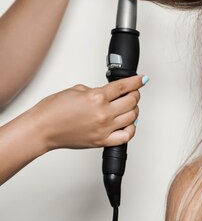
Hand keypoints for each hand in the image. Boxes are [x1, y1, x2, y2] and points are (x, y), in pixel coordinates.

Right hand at [28, 74, 145, 150]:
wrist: (41, 129)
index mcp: (96, 97)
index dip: (136, 81)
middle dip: (135, 94)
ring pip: (132, 117)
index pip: (124, 86)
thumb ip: (96, 90)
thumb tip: (110, 93)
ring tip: (129, 106)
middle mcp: (103, 113)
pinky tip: (128, 123)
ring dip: (134, 109)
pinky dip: (131, 128)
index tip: (141, 79)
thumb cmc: (52, 111)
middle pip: (132, 101)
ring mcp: (104, 128)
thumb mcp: (76, 90)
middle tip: (133, 92)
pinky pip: (126, 136)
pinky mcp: (102, 141)